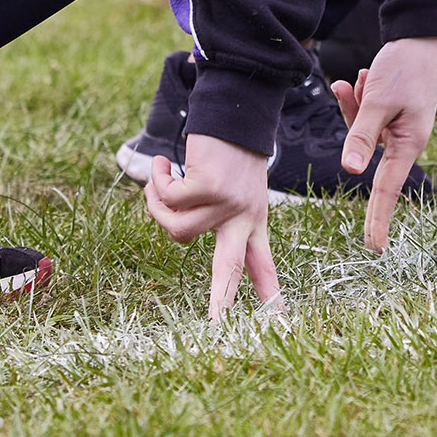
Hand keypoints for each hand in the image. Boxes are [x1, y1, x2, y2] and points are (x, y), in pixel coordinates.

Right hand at [142, 132, 277, 318]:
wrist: (235, 107)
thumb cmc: (229, 147)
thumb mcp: (231, 185)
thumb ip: (213, 215)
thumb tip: (181, 236)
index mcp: (253, 219)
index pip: (262, 264)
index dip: (267, 293)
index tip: (279, 321)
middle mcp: (244, 215)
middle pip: (230, 268)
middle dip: (220, 301)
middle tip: (216, 329)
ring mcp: (227, 202)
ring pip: (178, 227)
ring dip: (158, 203)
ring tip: (160, 176)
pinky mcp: (209, 186)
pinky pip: (169, 198)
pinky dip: (158, 181)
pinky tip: (163, 163)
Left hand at [329, 36, 436, 251]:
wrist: (421, 34)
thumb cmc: (405, 66)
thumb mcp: (378, 100)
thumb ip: (362, 134)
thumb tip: (351, 170)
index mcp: (408, 143)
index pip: (386, 189)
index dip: (378, 219)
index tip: (373, 248)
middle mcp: (404, 139)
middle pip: (366, 152)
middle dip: (354, 125)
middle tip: (361, 86)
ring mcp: (398, 126)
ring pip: (362, 130)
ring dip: (355, 106)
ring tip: (363, 76)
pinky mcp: (392, 112)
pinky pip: (366, 116)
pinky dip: (358, 100)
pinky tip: (359, 76)